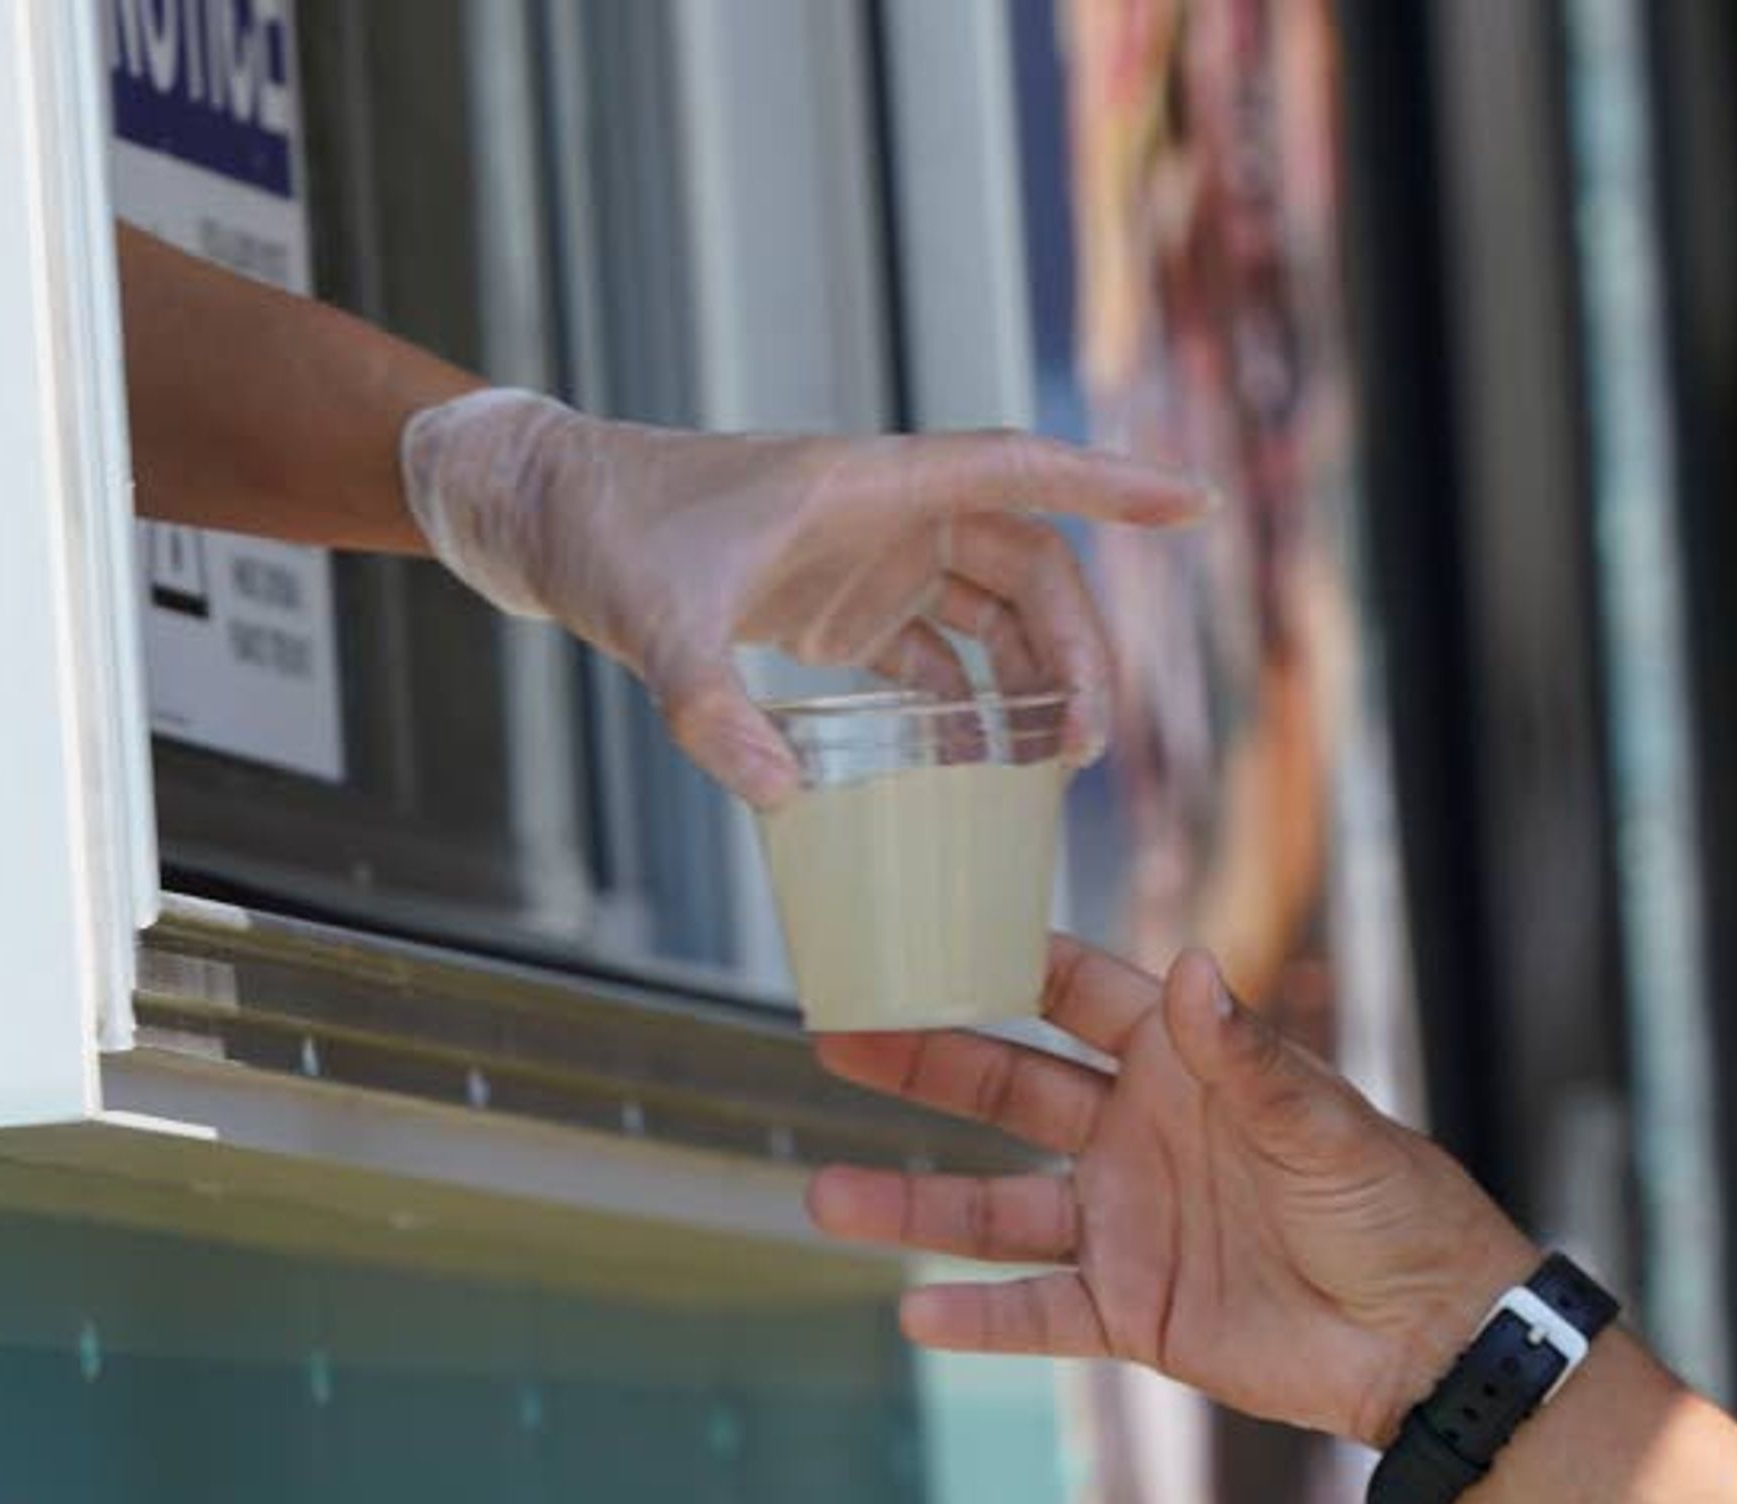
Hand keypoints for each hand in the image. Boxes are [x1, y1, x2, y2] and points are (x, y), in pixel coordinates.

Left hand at [398, 389, 1207, 804]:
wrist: (544, 513)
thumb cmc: (604, 532)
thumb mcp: (650, 621)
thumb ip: (709, 708)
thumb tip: (778, 799)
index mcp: (870, 483)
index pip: (1020, 471)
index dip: (1111, 486)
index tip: (1193, 502)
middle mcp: (887, 512)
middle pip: (1028, 566)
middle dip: (1076, 648)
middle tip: (1084, 745)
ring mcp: (868, 558)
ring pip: (994, 611)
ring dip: (1034, 680)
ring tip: (1051, 765)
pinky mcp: (841, 603)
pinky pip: (938, 652)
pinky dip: (969, 704)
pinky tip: (982, 766)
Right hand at [805, 936, 1540, 1447]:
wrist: (1429, 1334)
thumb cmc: (1396, 1206)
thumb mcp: (1324, 1123)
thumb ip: (1246, 1057)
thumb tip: (1190, 968)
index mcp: (1187, 1067)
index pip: (1082, 998)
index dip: (1010, 963)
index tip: (926, 927)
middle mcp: (1141, 1138)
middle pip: (1010, 1092)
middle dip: (926, 1066)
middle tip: (836, 1035)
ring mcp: (1130, 1227)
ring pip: (1000, 1209)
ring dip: (918, 1205)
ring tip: (823, 1194)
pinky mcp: (1135, 1313)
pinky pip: (1039, 1315)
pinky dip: (980, 1319)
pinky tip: (912, 1316)